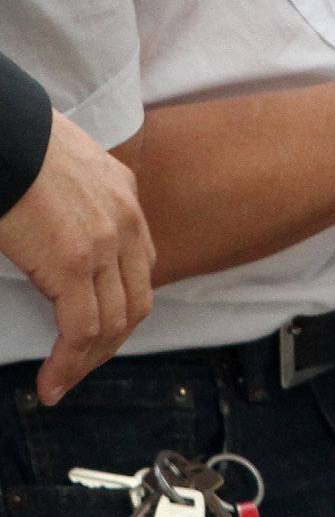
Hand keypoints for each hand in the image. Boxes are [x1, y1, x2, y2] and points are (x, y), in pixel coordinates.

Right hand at [0, 114, 153, 404]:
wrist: (6, 133)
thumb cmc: (18, 145)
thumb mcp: (64, 166)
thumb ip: (73, 200)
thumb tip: (52, 228)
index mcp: (124, 195)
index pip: (139, 267)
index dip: (120, 307)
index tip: (94, 334)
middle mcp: (127, 220)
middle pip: (135, 300)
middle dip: (109, 343)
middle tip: (79, 368)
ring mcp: (106, 243)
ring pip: (114, 322)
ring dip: (88, 362)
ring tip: (61, 384)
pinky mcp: (76, 263)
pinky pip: (82, 330)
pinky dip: (68, 364)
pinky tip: (50, 383)